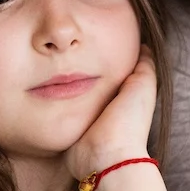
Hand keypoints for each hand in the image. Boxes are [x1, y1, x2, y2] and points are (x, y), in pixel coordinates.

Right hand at [64, 47, 169, 190]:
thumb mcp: (143, 86)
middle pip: (88, 75)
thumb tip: (143, 46)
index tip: (91, 33)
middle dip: (78, 61)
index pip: (109, 66)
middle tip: (66, 43)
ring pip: (71, 87)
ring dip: (63, 76)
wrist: (106, 157)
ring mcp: (84, 113)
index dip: (100, 51)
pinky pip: (58, 103)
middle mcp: (102, 102)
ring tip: (52, 56)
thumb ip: (145, 65)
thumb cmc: (129, 122)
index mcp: (121, 93)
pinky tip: (45, 78)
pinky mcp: (68, 123)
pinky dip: (53, 94)